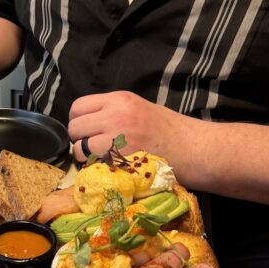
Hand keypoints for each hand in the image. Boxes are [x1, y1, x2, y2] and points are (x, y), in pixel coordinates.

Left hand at [68, 91, 188, 168]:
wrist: (194, 148)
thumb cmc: (169, 131)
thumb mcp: (139, 109)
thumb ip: (112, 112)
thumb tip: (87, 123)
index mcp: (119, 99)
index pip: (78, 106)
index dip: (79, 120)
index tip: (87, 130)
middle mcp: (115, 114)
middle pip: (75, 127)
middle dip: (79, 139)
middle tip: (93, 147)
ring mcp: (116, 137)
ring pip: (78, 147)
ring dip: (85, 156)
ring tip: (101, 159)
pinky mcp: (119, 159)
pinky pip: (91, 163)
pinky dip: (94, 168)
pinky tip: (109, 168)